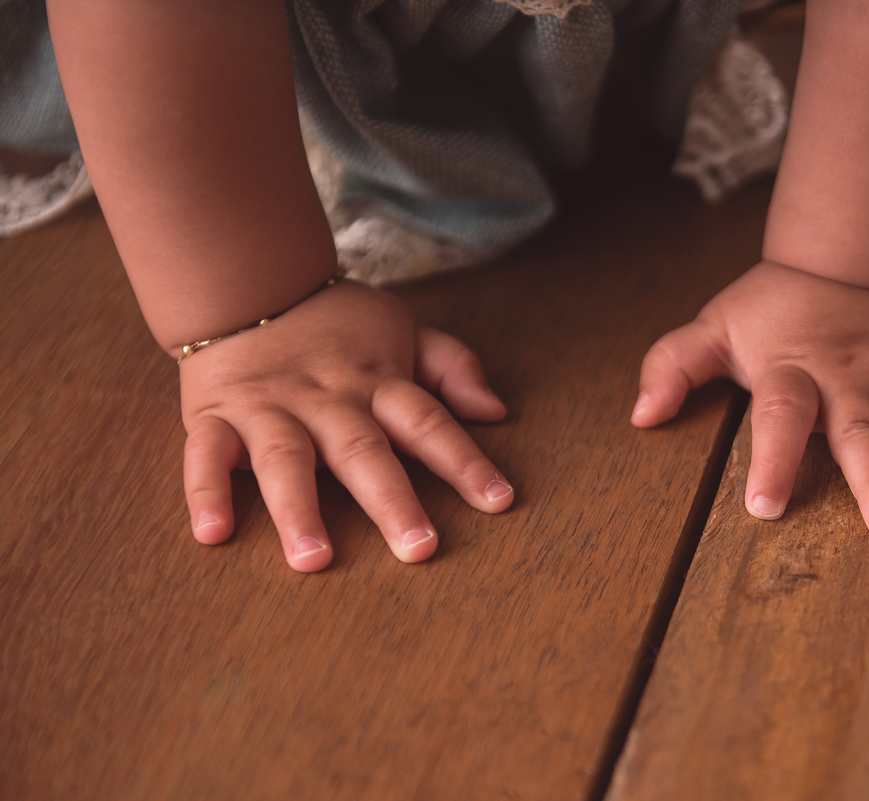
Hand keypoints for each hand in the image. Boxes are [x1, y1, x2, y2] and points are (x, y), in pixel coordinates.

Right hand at [179, 280, 512, 570]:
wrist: (247, 279)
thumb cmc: (336, 321)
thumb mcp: (404, 330)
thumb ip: (452, 367)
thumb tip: (496, 409)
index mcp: (377, 381)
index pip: (428, 421)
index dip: (464, 460)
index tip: (498, 501)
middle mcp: (326, 398)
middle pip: (362, 449)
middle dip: (392, 500)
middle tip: (417, 549)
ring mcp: (268, 407)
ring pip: (284, 458)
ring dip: (298, 509)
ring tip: (313, 560)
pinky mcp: (214, 416)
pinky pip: (205, 454)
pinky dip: (205, 492)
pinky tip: (212, 534)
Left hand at [631, 261, 868, 543]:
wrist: (844, 252)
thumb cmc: (773, 306)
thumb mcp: (715, 327)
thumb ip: (674, 365)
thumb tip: (641, 416)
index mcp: (793, 370)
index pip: (779, 418)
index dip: (772, 460)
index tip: (766, 509)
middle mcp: (851, 375)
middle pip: (864, 430)